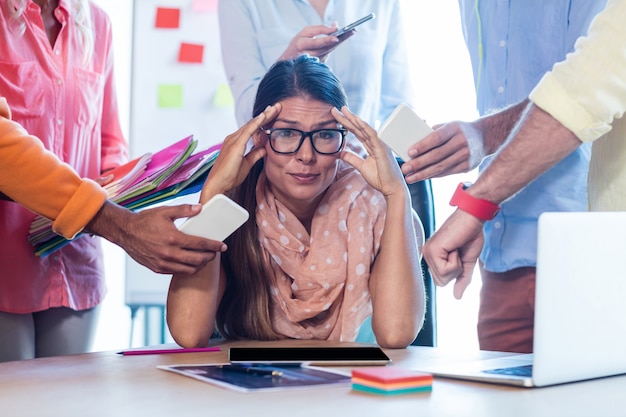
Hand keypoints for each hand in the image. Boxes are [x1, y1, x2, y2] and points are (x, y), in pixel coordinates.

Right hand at [87, 202, 225, 274]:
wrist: (124, 232)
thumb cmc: (144, 221)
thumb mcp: (165, 211)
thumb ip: (184, 210)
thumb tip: (200, 208)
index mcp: (173, 238)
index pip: (200, 244)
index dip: (214, 246)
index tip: (223, 246)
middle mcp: (169, 253)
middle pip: (198, 260)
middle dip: (210, 257)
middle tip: (215, 252)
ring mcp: (163, 263)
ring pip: (189, 270)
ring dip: (201, 265)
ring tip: (205, 258)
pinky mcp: (158, 269)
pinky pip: (178, 272)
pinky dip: (188, 269)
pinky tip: (191, 263)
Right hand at [200, 104, 280, 201]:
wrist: (218, 185)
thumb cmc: (229, 177)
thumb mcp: (247, 164)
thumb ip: (255, 155)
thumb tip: (264, 149)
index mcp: (236, 142)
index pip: (252, 128)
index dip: (263, 121)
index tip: (273, 114)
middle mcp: (233, 138)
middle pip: (252, 123)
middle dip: (266, 114)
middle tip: (278, 106)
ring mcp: (233, 140)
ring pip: (252, 124)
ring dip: (264, 116)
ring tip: (275, 108)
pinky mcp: (235, 145)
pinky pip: (248, 130)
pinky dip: (257, 122)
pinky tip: (265, 116)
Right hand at [279, 25, 353, 61]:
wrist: (291, 60)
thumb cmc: (298, 43)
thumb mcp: (305, 32)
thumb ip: (320, 29)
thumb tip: (335, 27)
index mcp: (301, 45)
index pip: (316, 43)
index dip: (326, 40)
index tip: (336, 37)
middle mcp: (308, 55)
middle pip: (327, 47)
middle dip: (340, 38)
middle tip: (352, 31)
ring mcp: (315, 62)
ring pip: (330, 50)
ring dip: (340, 41)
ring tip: (351, 32)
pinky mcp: (320, 64)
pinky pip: (329, 52)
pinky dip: (335, 45)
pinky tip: (343, 38)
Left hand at [332, 106, 405, 197]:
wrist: (391, 188)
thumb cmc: (380, 178)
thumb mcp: (361, 167)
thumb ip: (352, 159)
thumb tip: (340, 153)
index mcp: (371, 146)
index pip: (356, 132)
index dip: (346, 124)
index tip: (336, 116)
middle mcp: (375, 142)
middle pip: (358, 127)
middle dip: (347, 118)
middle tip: (336, 109)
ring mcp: (379, 144)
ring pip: (364, 128)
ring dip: (353, 118)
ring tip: (343, 110)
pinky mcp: (382, 149)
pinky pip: (372, 135)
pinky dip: (365, 127)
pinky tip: (357, 120)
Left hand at [401, 121, 485, 183]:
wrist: (484, 137)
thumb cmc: (459, 130)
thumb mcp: (449, 125)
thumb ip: (432, 131)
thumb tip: (412, 137)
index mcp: (454, 128)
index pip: (436, 137)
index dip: (422, 146)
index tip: (409, 152)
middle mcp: (462, 142)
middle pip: (437, 155)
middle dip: (418, 164)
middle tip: (405, 169)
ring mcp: (466, 155)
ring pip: (441, 167)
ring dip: (423, 174)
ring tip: (410, 178)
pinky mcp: (467, 167)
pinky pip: (446, 173)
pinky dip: (433, 175)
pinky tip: (422, 177)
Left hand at [422, 209, 483, 298]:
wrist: (473, 219)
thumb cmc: (470, 236)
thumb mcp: (466, 262)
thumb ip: (461, 279)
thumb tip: (457, 297)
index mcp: (431, 257)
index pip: (440, 281)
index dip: (455, 272)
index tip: (458, 254)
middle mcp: (426, 254)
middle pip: (440, 282)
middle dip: (455, 270)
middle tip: (457, 251)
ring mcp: (427, 252)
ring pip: (443, 277)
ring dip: (456, 265)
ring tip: (456, 248)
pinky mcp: (432, 250)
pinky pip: (446, 270)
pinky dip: (455, 261)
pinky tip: (454, 247)